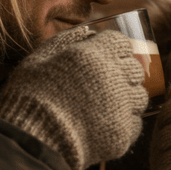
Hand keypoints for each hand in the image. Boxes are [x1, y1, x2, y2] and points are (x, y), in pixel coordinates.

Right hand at [0, 27, 147, 169]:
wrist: (32, 139)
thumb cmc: (30, 96)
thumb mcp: (39, 59)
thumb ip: (64, 41)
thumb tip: (86, 31)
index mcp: (94, 54)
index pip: (122, 43)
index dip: (115, 50)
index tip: (107, 58)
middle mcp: (114, 77)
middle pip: (135, 70)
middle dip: (124, 74)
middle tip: (106, 84)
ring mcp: (121, 106)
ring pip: (140, 97)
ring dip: (127, 99)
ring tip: (107, 106)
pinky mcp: (122, 133)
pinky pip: (135, 124)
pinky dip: (124, 123)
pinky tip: (106, 125)